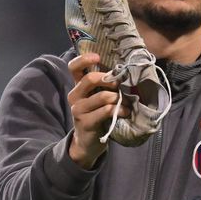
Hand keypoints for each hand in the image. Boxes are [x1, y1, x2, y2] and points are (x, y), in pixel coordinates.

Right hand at [67, 53, 129, 168]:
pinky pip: (106, 111)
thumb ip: (103, 85)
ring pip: (103, 96)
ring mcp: (78, 110)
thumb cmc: (96, 114)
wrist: (87, 142)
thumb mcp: (96, 97)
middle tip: (120, 84)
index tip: (98, 57)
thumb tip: (122, 71)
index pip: (74, 67)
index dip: (84, 59)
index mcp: (77, 86)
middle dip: (109, 80)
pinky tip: (125, 112)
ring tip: (127, 102)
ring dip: (119, 98)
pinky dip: (120, 110)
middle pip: (90, 79)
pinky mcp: (86, 122)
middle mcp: (74, 96)